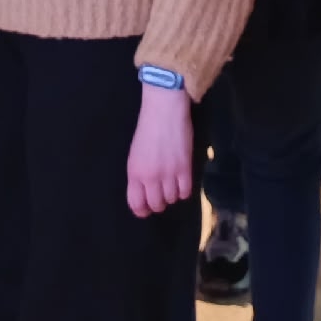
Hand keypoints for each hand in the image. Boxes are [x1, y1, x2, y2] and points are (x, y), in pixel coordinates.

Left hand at [126, 83, 194, 217]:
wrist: (164, 109)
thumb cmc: (148, 128)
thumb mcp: (136, 154)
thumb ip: (139, 174)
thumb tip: (146, 192)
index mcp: (134, 172)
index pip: (136, 204)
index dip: (142, 210)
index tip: (147, 209)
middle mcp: (150, 176)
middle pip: (156, 205)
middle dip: (159, 203)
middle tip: (162, 194)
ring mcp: (168, 173)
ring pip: (172, 199)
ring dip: (173, 195)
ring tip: (173, 183)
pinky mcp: (185, 168)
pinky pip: (186, 192)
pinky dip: (185, 190)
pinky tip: (183, 181)